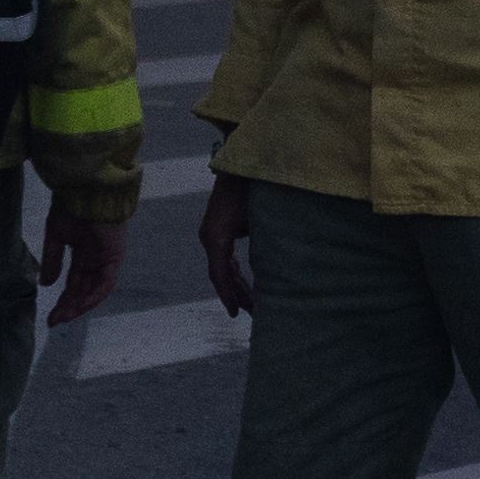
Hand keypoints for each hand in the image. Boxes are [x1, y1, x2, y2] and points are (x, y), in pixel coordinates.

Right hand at [40, 194, 128, 325]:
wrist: (85, 189)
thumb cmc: (71, 206)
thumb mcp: (56, 236)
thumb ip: (52, 260)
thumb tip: (45, 284)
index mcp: (83, 253)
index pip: (74, 283)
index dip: (63, 300)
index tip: (50, 316)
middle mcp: (96, 259)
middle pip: (84, 290)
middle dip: (70, 307)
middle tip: (55, 321)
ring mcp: (106, 259)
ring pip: (94, 290)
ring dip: (80, 305)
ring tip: (64, 317)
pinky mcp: (114, 256)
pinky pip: (105, 283)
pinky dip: (93, 296)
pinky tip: (80, 305)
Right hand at [199, 175, 258, 318]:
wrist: (240, 163)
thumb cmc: (253, 189)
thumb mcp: (259, 219)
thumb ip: (262, 247)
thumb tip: (270, 274)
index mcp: (216, 236)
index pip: (220, 273)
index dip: (228, 295)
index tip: (235, 313)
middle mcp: (209, 236)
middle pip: (221, 274)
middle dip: (236, 295)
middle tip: (250, 315)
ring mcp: (211, 233)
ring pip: (223, 267)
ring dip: (236, 285)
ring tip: (251, 305)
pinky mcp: (218, 230)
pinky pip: (225, 257)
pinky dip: (234, 272)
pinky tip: (245, 284)